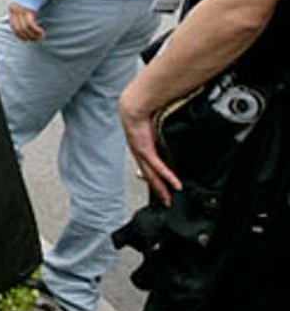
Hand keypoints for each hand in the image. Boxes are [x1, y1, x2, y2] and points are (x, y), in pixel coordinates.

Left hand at [8, 4, 45, 41]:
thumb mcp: (24, 2)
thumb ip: (22, 10)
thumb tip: (26, 20)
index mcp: (12, 8)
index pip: (13, 25)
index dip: (19, 34)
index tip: (25, 39)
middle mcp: (15, 9)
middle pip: (18, 28)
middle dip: (27, 36)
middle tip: (35, 40)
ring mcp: (21, 10)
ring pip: (24, 28)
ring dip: (33, 35)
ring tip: (40, 37)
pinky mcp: (28, 10)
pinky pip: (30, 24)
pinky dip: (36, 30)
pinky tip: (42, 32)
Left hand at [120, 89, 179, 203]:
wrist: (134, 108)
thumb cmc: (142, 115)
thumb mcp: (152, 128)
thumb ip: (159, 136)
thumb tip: (165, 137)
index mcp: (140, 149)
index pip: (148, 169)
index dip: (154, 181)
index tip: (162, 190)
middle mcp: (139, 154)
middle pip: (149, 177)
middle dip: (157, 191)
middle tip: (166, 201)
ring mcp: (141, 154)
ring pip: (152, 176)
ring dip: (161, 189)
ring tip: (169, 199)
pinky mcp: (146, 151)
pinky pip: (158, 167)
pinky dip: (168, 176)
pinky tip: (176, 184)